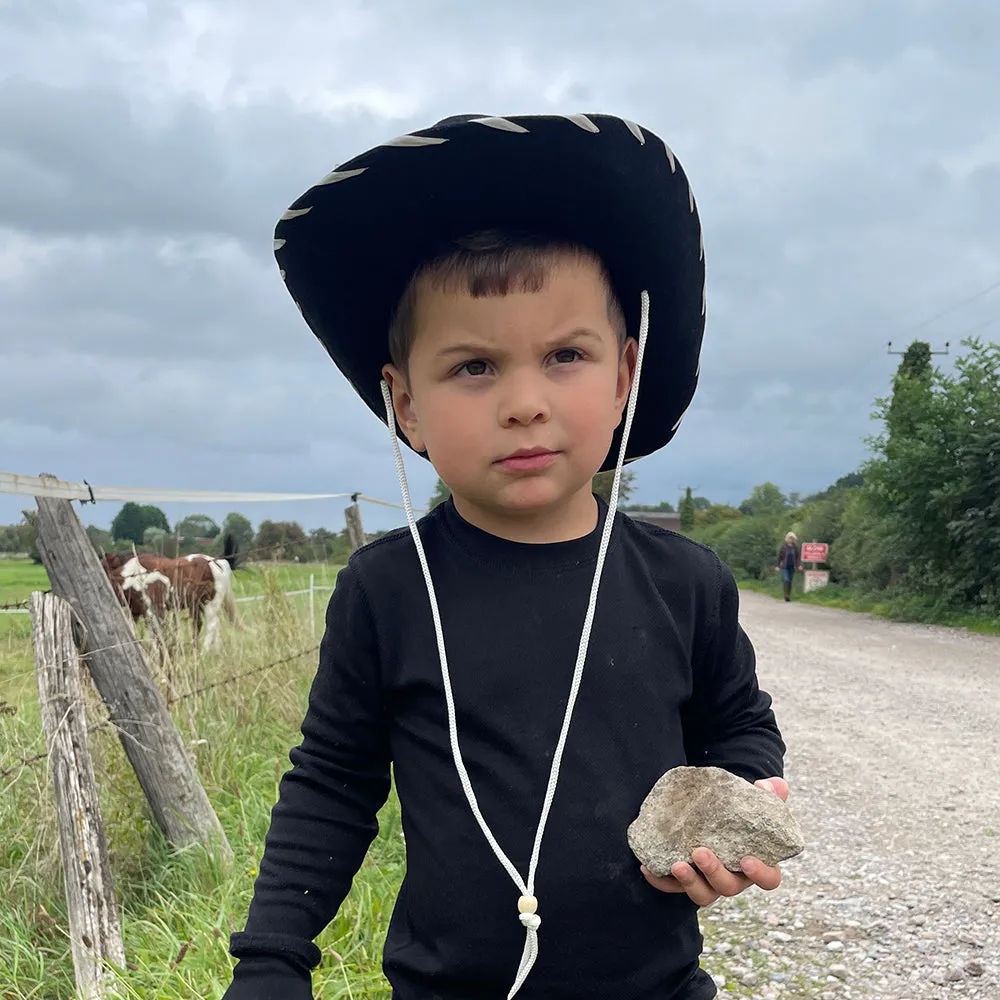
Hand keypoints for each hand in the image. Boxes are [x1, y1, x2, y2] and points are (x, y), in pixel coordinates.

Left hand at [640, 777, 788, 906]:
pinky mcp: (687, 880)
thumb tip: (769, 785)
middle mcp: (734, 878)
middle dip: (714, 873)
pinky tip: (648, 868)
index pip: (768, 879)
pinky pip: (673, 887)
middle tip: (700, 852)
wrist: (717, 816)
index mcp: (756, 864)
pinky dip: (661, 881)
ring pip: (702, 895)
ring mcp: (709, 882)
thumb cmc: (742, 815)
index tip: (747, 860)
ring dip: (689, 882)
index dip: (760, 873)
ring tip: (677, 865)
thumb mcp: (757, 803)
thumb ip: (770, 794)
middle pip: (728, 888)